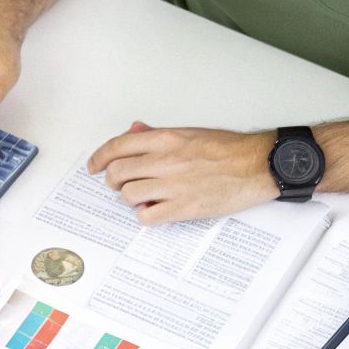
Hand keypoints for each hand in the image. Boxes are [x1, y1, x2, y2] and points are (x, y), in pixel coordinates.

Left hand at [87, 121, 279, 223]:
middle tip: (118, 183)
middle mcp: (166, 161)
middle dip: (113, 180)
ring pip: (129, 195)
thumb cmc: (228, 148)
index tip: (93, 166)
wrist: (255, 165)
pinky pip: (148, 216)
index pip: (118, 146)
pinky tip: (153, 210)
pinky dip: (145, 215)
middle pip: (118, 173)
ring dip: (129, 198)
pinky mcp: (185, 207)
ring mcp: (174, 185)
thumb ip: (158, 135)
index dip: (99, 158)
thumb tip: (134, 132)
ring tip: (140, 196)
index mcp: (166, 139)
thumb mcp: (189, 133)